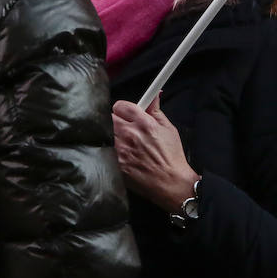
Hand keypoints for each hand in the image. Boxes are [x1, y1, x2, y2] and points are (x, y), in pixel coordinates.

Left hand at [112, 98, 198, 212]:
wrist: (170, 182)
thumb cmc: (171, 157)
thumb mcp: (168, 129)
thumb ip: (156, 110)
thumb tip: (154, 95)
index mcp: (144, 123)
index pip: (120, 105)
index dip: (123, 109)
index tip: (125, 113)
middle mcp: (130, 135)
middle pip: (109, 117)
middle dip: (116, 120)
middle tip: (124, 126)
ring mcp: (121, 150)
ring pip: (105, 133)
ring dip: (112, 135)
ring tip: (123, 142)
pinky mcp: (116, 163)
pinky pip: (105, 150)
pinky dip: (110, 150)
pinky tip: (121, 154)